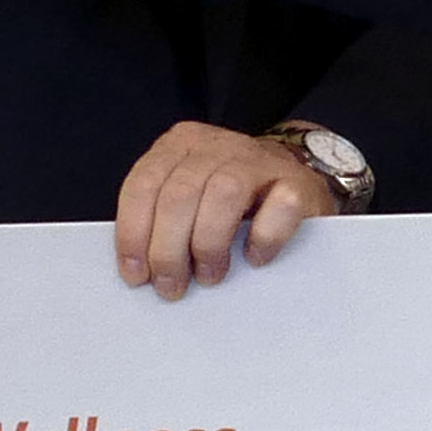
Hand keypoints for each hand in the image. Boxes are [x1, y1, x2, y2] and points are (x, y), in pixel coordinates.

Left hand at [112, 121, 334, 297]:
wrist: (294, 178)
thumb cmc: (234, 198)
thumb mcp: (190, 196)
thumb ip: (162, 217)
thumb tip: (140, 268)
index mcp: (181, 145)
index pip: (144, 184)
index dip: (134, 233)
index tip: (136, 274)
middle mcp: (218, 145)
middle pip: (179, 194)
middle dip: (168, 250)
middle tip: (171, 285)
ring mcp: (260, 160)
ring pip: (223, 194)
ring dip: (209, 244)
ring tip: (208, 275)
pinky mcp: (297, 182)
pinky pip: (279, 207)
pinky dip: (263, 238)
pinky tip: (254, 257)